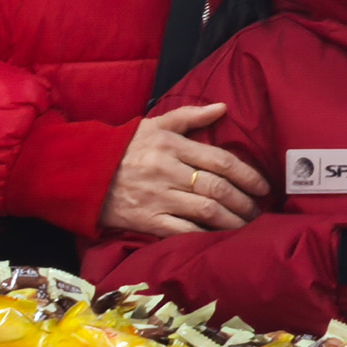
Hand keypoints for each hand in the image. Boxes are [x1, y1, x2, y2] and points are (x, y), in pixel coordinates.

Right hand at [98, 104, 270, 237]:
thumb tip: (223, 107)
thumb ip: (190, 116)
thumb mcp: (154, 125)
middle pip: (217, 188)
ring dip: (231, 220)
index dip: (247, 175)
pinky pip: (182, 231)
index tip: (263, 186)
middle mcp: (167, 171)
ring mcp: (157, 197)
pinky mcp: (146, 220)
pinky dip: (204, 236)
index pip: (220, 160)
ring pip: (205, 211)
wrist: (83, 174)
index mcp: (172, 146)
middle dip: (244, 201)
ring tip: (247, 225)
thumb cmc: (124, 147)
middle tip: (258, 210)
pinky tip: (219, 238)